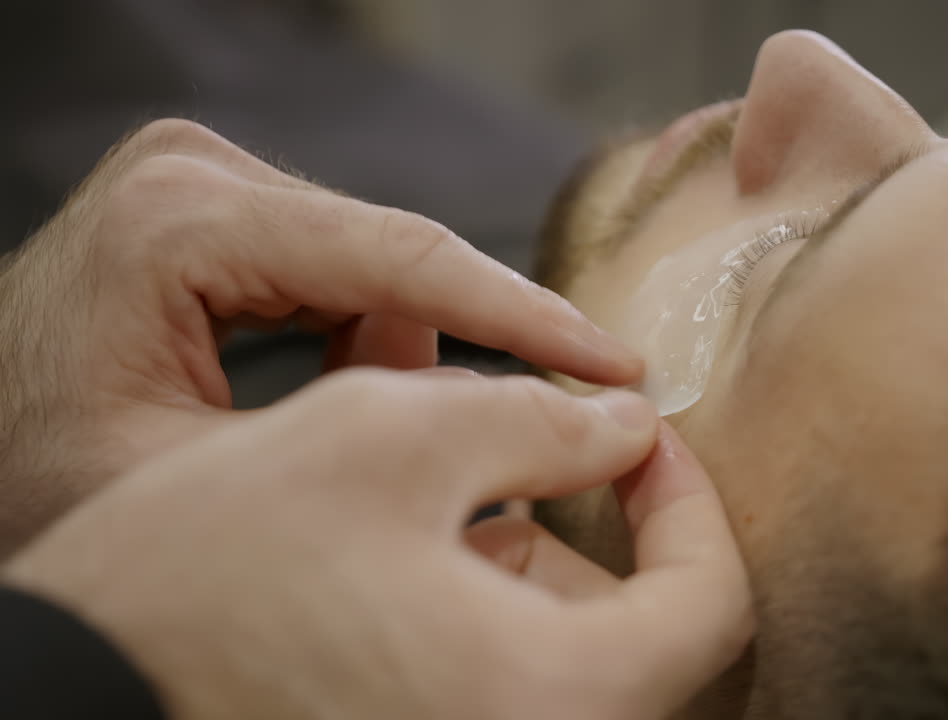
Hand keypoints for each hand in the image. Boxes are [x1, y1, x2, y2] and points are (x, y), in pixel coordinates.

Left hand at [0, 119, 639, 553]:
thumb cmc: (44, 477)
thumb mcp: (202, 475)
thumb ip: (349, 428)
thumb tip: (475, 388)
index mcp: (180, 222)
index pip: (400, 258)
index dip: (522, 317)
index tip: (612, 361)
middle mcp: (197, 172)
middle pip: (399, 252)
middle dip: (472, 339)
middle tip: (554, 413)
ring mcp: (208, 180)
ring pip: (380, 260)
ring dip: (411, 345)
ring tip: (391, 421)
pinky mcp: (220, 206)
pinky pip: (342, 265)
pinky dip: (369, 331)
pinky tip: (349, 387)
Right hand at [3, 370, 753, 719]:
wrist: (70, 687)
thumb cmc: (210, 577)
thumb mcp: (385, 438)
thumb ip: (535, 418)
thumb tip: (626, 426)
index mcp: (552, 698)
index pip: (709, 599)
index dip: (689, 500)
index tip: (643, 437)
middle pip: (638, 636)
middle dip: (596, 527)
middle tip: (540, 448)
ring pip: (561, 659)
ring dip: (530, 563)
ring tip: (452, 488)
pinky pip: (496, 685)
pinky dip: (480, 612)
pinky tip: (411, 551)